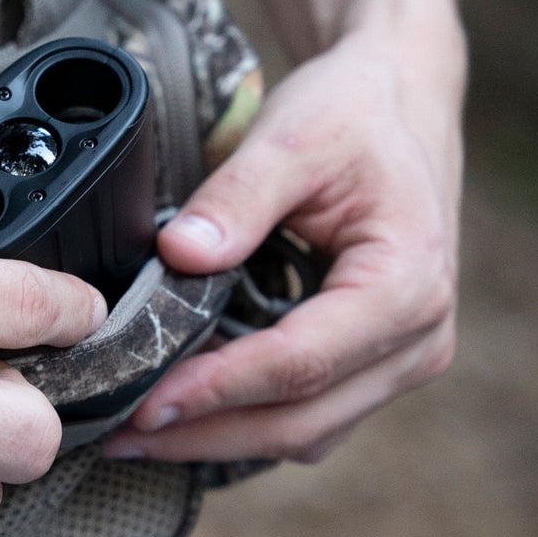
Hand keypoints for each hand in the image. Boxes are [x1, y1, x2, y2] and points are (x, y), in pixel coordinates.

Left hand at [104, 23, 463, 465]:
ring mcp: (401, 359)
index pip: (299, 362)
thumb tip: (179, 256)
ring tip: (136, 430)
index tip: (145, 403)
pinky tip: (183, 405)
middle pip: (301, 421)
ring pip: (304, 431)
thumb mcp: (293, 137)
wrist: (400, 99)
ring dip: (220, 437)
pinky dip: (246, 418)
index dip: (216, 389)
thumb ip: (237, 198)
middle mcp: (418, 339)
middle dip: (205, 434)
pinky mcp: (375, 362)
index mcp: (408, 285)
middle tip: (119, 436)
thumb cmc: (355, 114)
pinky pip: (310, 414)